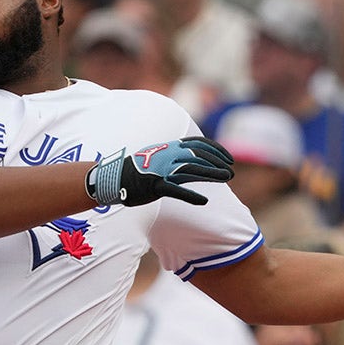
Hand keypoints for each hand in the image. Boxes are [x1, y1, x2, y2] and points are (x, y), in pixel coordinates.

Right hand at [86, 136, 233, 206]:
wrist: (112, 178)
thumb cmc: (137, 170)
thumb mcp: (158, 157)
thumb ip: (176, 157)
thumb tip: (195, 160)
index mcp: (168, 148)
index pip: (198, 143)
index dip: (215, 149)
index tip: (228, 158)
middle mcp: (167, 156)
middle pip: (198, 156)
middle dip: (217, 162)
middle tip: (230, 171)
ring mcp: (161, 170)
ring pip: (192, 170)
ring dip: (211, 174)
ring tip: (226, 178)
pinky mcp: (155, 185)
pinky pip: (176, 190)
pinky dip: (191, 196)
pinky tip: (204, 201)